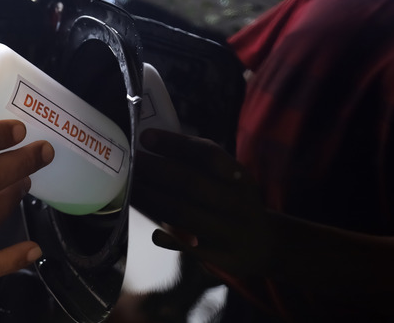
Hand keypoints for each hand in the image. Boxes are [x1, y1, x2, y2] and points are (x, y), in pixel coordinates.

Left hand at [131, 129, 275, 276]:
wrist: (263, 244)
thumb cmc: (233, 202)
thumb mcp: (230, 179)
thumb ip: (199, 164)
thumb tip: (151, 142)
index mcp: (238, 176)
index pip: (207, 154)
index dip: (175, 144)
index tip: (145, 136)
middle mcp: (235, 201)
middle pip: (190, 182)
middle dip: (155, 170)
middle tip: (130, 161)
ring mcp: (228, 230)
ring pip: (184, 213)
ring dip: (152, 199)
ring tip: (130, 188)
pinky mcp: (220, 256)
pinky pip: (190, 248)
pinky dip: (171, 240)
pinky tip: (155, 232)